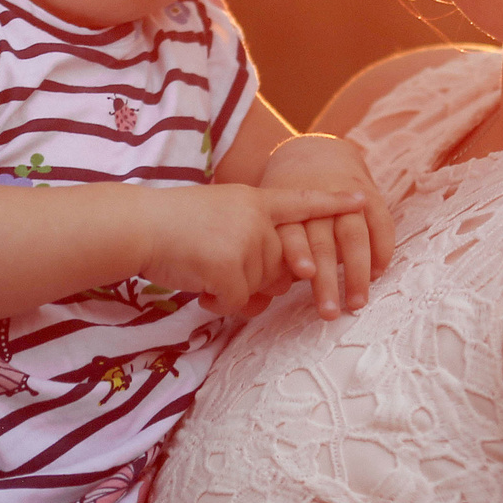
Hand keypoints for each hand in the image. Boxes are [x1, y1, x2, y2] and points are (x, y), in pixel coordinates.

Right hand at [134, 183, 364, 313]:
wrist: (138, 225)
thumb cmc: (170, 226)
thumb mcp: (217, 221)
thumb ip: (249, 247)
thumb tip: (271, 292)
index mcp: (252, 201)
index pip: (301, 201)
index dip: (333, 202)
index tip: (364, 198)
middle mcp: (256, 218)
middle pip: (281, 265)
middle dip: (256, 280)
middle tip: (218, 270)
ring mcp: (246, 241)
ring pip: (260, 287)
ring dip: (234, 293)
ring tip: (203, 276)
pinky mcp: (231, 266)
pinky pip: (240, 302)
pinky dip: (221, 304)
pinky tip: (201, 291)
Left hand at [262, 135, 394, 317]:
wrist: (315, 151)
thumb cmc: (287, 200)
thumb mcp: (272, 215)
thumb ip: (273, 248)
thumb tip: (266, 294)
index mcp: (287, 208)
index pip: (292, 232)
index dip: (298, 252)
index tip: (304, 274)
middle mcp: (317, 202)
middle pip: (324, 243)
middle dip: (327, 280)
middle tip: (329, 313)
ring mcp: (346, 198)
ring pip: (354, 236)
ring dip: (357, 272)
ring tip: (357, 302)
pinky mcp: (369, 196)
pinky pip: (380, 224)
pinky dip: (381, 250)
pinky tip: (378, 273)